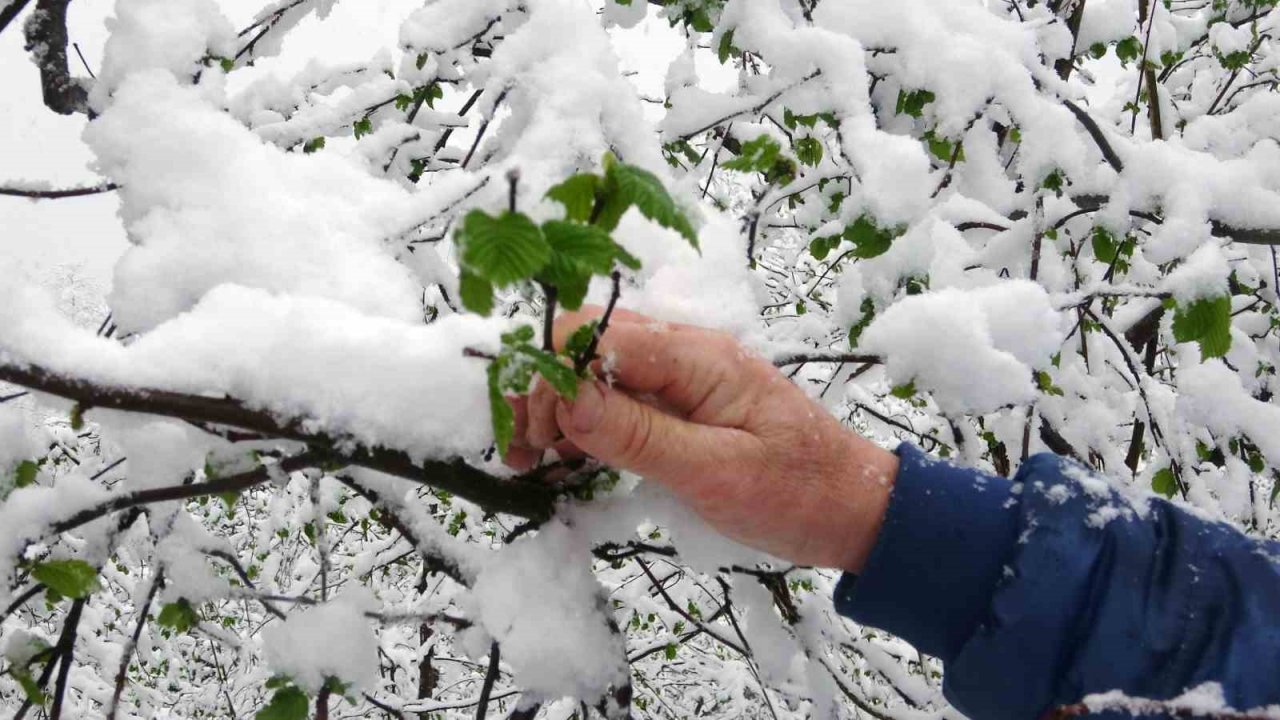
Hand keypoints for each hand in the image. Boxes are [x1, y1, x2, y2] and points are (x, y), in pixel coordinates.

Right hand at [505, 306, 899, 572]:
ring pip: (596, 371)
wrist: (856, 508)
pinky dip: (584, 423)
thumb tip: (564, 398)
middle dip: (544, 392)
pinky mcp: (682, 405)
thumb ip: (639, 435)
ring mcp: (682, 378)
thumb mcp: (717, 472)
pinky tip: (569, 458)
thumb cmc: (797, 493)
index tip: (536, 438)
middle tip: (524, 456)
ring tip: (536, 461)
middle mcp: (683, 353)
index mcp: (694, 357)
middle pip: (586, 345)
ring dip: (558, 409)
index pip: (593, 334)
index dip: (550, 378)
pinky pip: (619, 398)